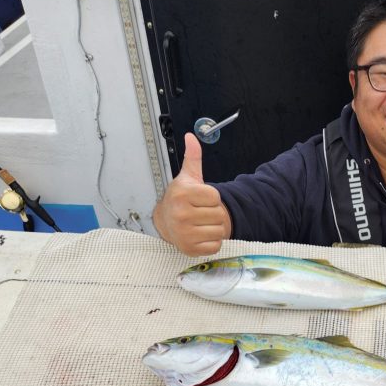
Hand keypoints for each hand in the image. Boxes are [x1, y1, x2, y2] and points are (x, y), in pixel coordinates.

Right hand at [152, 133, 230, 255]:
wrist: (166, 221)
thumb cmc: (180, 199)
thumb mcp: (187, 177)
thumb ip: (193, 158)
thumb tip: (191, 137)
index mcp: (182, 195)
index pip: (215, 197)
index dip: (212, 198)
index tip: (200, 199)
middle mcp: (181, 214)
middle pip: (219, 215)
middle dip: (213, 213)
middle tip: (200, 212)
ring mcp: (184, 233)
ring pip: (219, 231)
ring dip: (214, 228)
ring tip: (200, 223)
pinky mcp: (190, 248)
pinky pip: (215, 245)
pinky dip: (211, 241)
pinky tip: (200, 234)